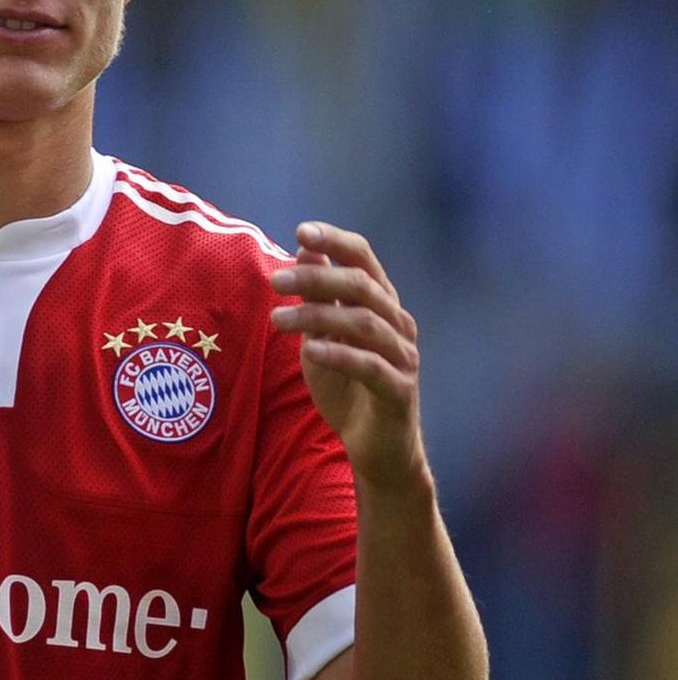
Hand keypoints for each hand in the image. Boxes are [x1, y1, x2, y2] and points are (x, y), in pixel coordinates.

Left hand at [271, 222, 426, 485]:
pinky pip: (372, 367)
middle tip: (274, 280)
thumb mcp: (324, 338)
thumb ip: (318, 299)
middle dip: (317, 279)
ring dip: (319, 316)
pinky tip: (311, 350)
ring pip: (366, 324)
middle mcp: (398, 325)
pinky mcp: (400, 392)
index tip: (301, 231)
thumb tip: (304, 251)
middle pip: (363, 287)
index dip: (336, 243)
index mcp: (381, 306)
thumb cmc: (347, 388)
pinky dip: (341, 355)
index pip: (365, 261)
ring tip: (277, 320)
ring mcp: (404, 358)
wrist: (377, 448)